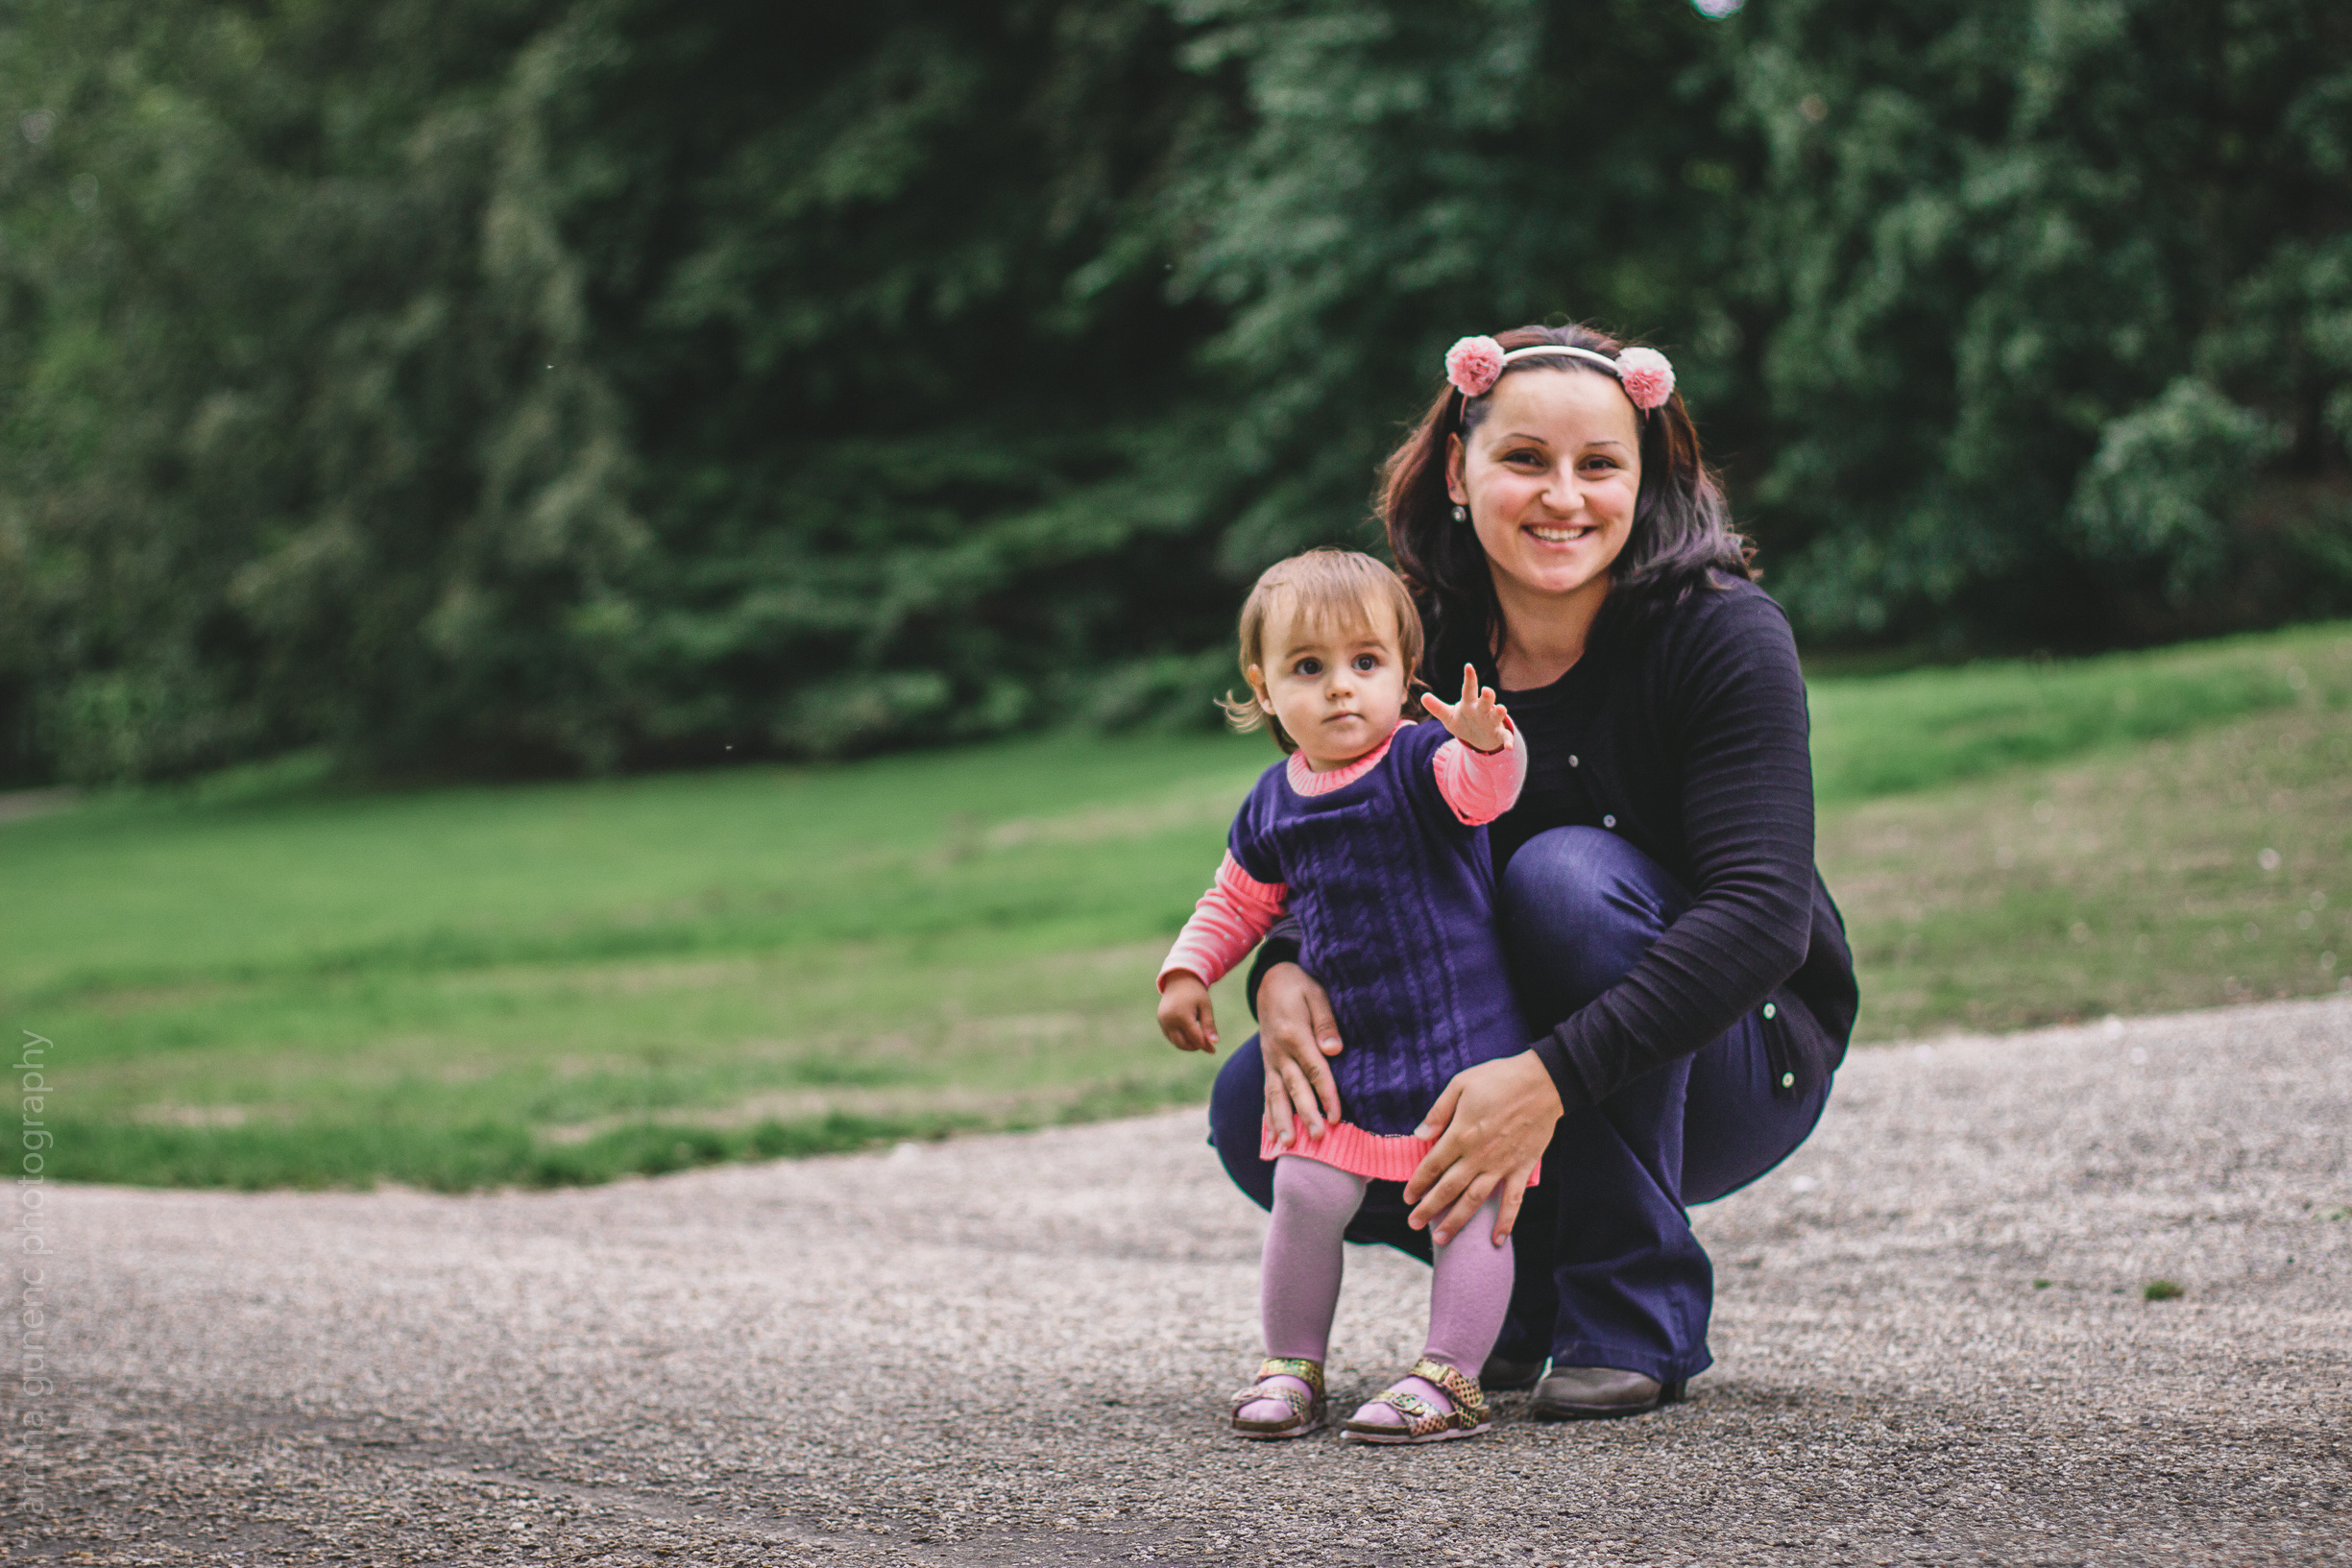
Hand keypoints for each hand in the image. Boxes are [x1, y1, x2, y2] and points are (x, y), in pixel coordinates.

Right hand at [1156, 972, 1218, 1052]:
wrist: (1179, 979)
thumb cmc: (1196, 992)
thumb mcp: (1205, 1006)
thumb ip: (1209, 1025)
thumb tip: (1214, 1042)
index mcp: (1182, 1016)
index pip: (1195, 1038)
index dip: (1205, 1045)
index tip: (1213, 1050)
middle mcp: (1169, 1020)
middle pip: (1183, 1043)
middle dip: (1195, 1047)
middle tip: (1206, 1045)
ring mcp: (1163, 1021)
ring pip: (1175, 1042)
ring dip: (1187, 1044)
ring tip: (1198, 1039)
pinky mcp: (1161, 1020)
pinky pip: (1170, 1035)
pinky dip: (1179, 1038)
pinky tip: (1189, 1034)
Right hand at [1256, 962, 1344, 1147]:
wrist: (1270, 980)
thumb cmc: (1299, 985)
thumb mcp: (1315, 993)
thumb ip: (1325, 1021)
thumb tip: (1334, 1049)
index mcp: (1294, 1034)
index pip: (1314, 1070)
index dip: (1326, 1094)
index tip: (1336, 1117)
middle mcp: (1279, 1052)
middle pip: (1295, 1088)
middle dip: (1305, 1114)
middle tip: (1317, 1138)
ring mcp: (1271, 1060)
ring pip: (1275, 1094)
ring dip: (1281, 1120)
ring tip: (1288, 1144)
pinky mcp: (1268, 1064)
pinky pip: (1267, 1092)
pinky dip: (1269, 1114)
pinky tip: (1273, 1134)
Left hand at [1403, 1051, 1562, 1246]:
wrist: (1543, 1082)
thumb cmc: (1499, 1079)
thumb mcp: (1461, 1084)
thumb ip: (1438, 1112)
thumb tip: (1419, 1135)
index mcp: (1461, 1134)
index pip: (1432, 1166)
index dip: (1417, 1183)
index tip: (1407, 1197)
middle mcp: (1478, 1156)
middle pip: (1448, 1189)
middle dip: (1428, 1209)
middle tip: (1414, 1224)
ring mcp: (1501, 1165)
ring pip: (1474, 1200)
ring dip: (1456, 1221)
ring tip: (1440, 1239)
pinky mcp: (1522, 1169)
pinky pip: (1512, 1201)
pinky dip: (1505, 1222)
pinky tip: (1497, 1240)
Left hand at [1421, 663, 1510, 752]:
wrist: (1478, 738)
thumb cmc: (1464, 721)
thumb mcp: (1448, 716)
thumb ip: (1437, 707)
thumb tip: (1423, 696)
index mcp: (1469, 704)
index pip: (1469, 689)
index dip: (1469, 678)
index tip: (1468, 666)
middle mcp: (1482, 710)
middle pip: (1486, 701)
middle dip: (1488, 696)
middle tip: (1487, 690)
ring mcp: (1491, 722)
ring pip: (1496, 716)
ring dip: (1499, 713)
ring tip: (1501, 709)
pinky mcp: (1498, 734)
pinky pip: (1505, 737)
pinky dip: (1508, 741)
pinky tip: (1509, 746)